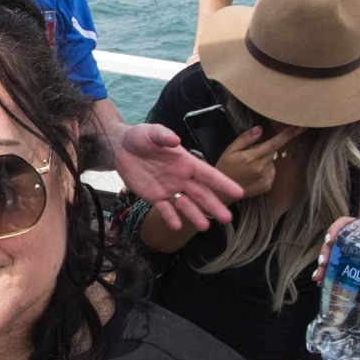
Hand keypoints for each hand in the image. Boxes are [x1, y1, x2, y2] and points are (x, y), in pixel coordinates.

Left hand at [110, 122, 241, 231]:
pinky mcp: (153, 197)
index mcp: (186, 162)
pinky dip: (170, 217)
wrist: (121, 148)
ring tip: (204, 227)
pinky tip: (176, 225)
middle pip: (201, 194)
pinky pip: (164, 209)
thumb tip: (175, 139)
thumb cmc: (141, 137)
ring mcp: (168, 189)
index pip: (208, 175)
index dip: (223, 183)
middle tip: (228, 219)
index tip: (238, 193)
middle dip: (214, 205)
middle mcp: (181, 178)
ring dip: (195, 215)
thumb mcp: (152, 132)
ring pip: (186, 205)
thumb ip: (163, 136)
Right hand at [214, 125, 303, 200]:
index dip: (287, 135)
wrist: (221, 193)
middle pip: (271, 151)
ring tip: (247, 168)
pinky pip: (270, 171)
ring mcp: (266, 178)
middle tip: (247, 156)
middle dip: (262, 150)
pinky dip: (264, 170)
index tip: (299, 127)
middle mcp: (261, 168)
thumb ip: (246, 138)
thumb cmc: (224, 169)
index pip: (274, 143)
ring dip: (262, 161)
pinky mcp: (267, 185)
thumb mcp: (230, 150)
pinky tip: (251, 175)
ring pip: (270, 162)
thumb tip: (259, 129)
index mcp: (252, 157)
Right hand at [309, 214, 359, 301]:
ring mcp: (353, 252)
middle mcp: (357, 239)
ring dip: (323, 266)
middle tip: (323, 264)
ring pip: (333, 255)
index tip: (330, 240)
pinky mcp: (353, 264)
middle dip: (325, 252)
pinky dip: (329, 275)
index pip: (346, 223)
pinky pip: (337, 267)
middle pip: (335, 241)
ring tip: (318, 278)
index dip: (335, 229)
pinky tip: (323, 284)